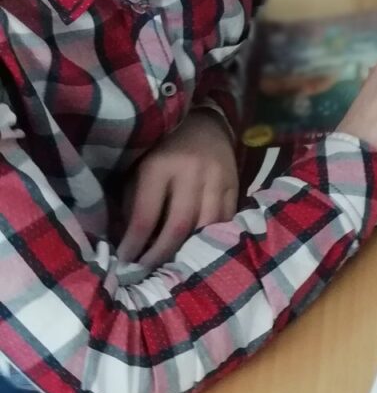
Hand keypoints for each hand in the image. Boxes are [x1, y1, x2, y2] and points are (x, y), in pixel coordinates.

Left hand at [119, 110, 238, 269]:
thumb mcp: (139, 165)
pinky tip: (200, 249)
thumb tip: (128, 238)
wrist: (203, 122)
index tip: (126, 261)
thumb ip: (133, 199)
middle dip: (161, 254)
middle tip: (149, 271)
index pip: (146, 214)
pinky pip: (225, 222)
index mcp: (159, 165)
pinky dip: (212, 239)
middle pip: (178, 227)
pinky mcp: (235, 186)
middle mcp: (190, 173)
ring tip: (175, 265)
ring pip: (206, 228)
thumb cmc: (163, 146)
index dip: (135, 243)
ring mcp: (217, 180)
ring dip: (189, 251)